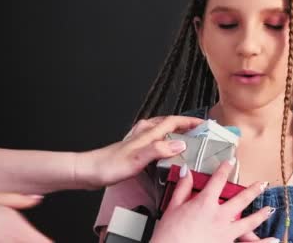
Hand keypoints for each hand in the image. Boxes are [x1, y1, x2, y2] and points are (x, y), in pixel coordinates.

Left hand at [76, 115, 202, 188]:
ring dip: (172, 129)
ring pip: (159, 129)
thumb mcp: (137, 159)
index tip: (204, 124)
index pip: (174, 122)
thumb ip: (159, 150)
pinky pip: (152, 139)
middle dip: (184, 123)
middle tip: (197, 128)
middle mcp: (143, 135)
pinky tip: (160, 148)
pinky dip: (161, 139)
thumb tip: (181, 144)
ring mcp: (137, 141)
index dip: (190, 121)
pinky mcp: (132, 150)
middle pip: (167, 122)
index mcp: (147, 135)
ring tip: (183, 135)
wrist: (88, 171)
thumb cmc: (109, 166)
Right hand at [150, 160, 278, 242]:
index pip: (218, 180)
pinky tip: (274, 241)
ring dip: (261, 214)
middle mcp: (219, 216)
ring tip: (270, 209)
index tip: (231, 162)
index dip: (225, 169)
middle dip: (253, 190)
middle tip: (261, 184)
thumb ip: (182, 188)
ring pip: (249, 221)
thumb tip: (186, 171)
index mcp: (205, 203)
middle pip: (241, 199)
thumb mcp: (172, 207)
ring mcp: (225, 232)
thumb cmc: (168, 234)